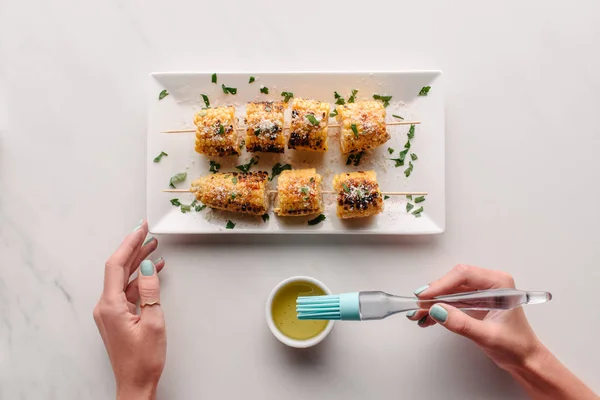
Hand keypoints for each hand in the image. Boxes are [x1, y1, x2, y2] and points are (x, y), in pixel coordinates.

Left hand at [93, 220, 166, 399]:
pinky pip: (127, 291)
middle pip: (118, 269)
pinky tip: (153, 272)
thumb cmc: (143, 360)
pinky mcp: (117, 317)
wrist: (136, 383)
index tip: (140, 229)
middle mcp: (105, 306)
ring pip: (124, 279)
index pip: (116, 265)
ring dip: (138, 263)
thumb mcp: (153, 321)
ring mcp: (110, 312)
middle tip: (147, 232)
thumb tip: (148, 266)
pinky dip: (140, 280)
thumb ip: (150, 290)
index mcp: (110, 305)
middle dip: (134, 249)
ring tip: (154, 247)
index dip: (128, 244)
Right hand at [408, 265, 541, 370]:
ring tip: (418, 314)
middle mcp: (489, 284)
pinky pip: (452, 301)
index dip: (442, 284)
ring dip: (433, 302)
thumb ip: (461, 323)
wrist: (525, 360)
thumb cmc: (516, 346)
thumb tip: (438, 311)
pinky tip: (427, 318)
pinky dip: (439, 309)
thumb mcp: (487, 336)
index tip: (426, 296)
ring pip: (450, 291)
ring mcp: (481, 293)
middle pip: (454, 281)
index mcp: (499, 284)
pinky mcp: (474, 303)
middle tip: (418, 306)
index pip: (464, 276)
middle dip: (434, 294)